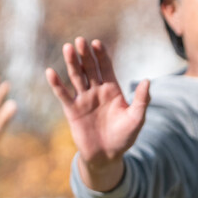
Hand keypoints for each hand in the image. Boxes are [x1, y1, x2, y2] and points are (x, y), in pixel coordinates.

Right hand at [45, 37, 149, 191]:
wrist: (107, 156)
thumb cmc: (124, 137)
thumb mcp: (137, 118)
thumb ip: (141, 100)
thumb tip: (147, 81)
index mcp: (112, 89)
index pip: (106, 67)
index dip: (101, 55)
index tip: (97, 43)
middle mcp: (96, 91)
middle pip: (89, 68)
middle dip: (85, 54)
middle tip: (80, 40)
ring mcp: (83, 99)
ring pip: (76, 77)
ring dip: (72, 63)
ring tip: (67, 48)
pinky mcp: (72, 111)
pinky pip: (63, 95)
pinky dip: (56, 84)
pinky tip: (50, 72)